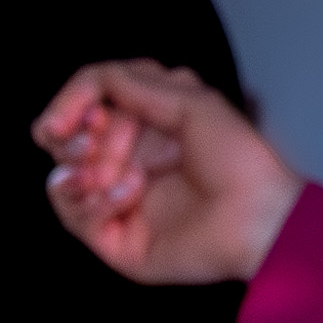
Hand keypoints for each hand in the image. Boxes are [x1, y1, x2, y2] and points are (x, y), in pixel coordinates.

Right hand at [34, 57, 298, 284]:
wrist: (258, 216)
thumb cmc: (239, 161)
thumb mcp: (189, 101)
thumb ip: (132, 83)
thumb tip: (84, 88)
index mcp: (147, 126)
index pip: (86, 108)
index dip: (70, 107)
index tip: (65, 117)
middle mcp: (129, 161)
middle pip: (68, 144)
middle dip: (72, 140)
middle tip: (90, 143)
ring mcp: (119, 202)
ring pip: (64, 181)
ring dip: (79, 170)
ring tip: (104, 174)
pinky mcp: (115, 239)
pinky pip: (76, 219)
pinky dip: (93, 203)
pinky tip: (127, 195)